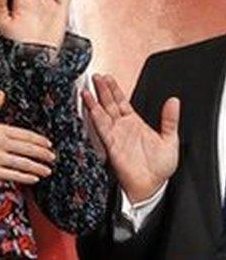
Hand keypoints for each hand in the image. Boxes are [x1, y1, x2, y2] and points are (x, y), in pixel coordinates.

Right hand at [0, 91, 55, 184]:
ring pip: (22, 163)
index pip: (24, 134)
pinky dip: (25, 177)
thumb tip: (1, 93)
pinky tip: (34, 178)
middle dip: (42, 154)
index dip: (39, 140)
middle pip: (27, 149)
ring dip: (38, 167)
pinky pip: (13, 175)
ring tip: (47, 170)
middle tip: (52, 157)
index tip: (48, 144)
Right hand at [81, 74, 178, 202]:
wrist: (151, 186)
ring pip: (102, 113)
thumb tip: (174, 101)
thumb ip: (170, 119)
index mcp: (135, 123)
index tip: (107, 78)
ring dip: (94, 101)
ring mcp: (115, 135)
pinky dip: (95, 116)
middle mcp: (122, 127)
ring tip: (87, 89)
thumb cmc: (159, 168)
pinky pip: (101, 127)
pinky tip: (90, 106)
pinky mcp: (110, 144)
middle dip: (102, 90)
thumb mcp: (170, 140)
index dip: (114, 89)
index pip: (122, 102)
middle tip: (96, 77)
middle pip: (109, 104)